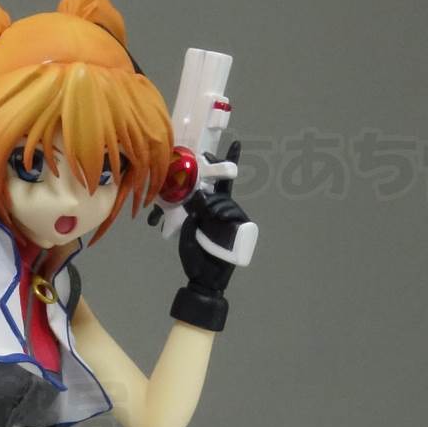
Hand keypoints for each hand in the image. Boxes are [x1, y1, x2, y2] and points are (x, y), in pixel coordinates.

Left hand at [177, 141, 251, 295]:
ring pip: (226, 203)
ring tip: (208, 214)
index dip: (220, 164)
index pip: (215, 183)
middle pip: (221, 191)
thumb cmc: (194, 257)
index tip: (224, 146)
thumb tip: (198, 200)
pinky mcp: (241, 230)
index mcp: (208, 210)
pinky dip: (228, 213)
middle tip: (203, 193)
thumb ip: (191, 215)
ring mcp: (232, 221)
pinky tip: (220, 216)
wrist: (203, 279)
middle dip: (214, 186)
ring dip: (217, 204)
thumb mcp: (186, 232)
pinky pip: (237, 216)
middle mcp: (221, 212)